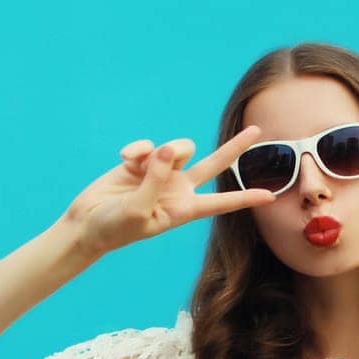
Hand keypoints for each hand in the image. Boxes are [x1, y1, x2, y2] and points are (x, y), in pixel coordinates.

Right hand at [57, 126, 277, 256]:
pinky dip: (137, 149)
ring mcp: (161, 173)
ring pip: (179, 148)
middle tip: (256, 130)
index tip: (271, 197)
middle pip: (214, 165)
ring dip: (164, 150)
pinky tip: (124, 159)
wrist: (87, 224)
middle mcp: (178, 189)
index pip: (221, 203)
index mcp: (183, 209)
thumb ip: (156, 179)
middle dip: (234, 148)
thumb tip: (169, 150)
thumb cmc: (114, 227)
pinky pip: (149, 145)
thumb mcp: (138, 209)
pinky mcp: (142, 161)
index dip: (245, 198)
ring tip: (141, 163)